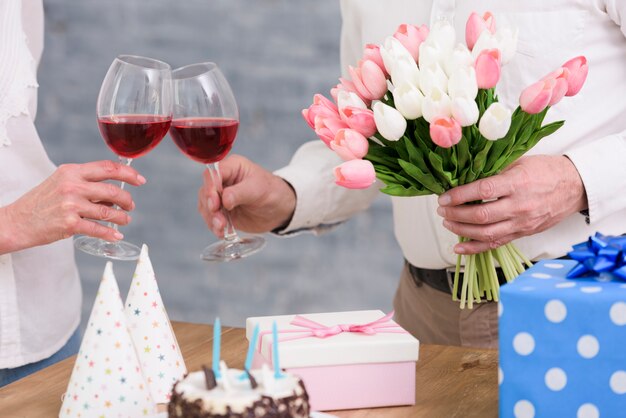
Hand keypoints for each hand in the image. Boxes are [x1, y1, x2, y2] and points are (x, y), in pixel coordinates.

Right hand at [0, 160, 145, 252]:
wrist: (16, 221)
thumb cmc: (41, 202)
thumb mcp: (61, 183)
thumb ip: (85, 184)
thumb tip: (114, 192)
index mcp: (71, 171)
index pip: (107, 168)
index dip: (128, 174)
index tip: (140, 180)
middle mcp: (72, 185)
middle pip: (112, 190)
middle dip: (127, 199)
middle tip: (130, 205)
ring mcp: (71, 205)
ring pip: (108, 211)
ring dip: (121, 217)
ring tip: (124, 220)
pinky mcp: (69, 224)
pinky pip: (98, 229)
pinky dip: (110, 233)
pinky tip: (116, 235)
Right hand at [198, 155, 295, 237]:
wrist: (279, 209)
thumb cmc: (272, 192)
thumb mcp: (258, 189)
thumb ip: (240, 193)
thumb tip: (224, 199)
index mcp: (231, 167)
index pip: (213, 174)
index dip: (210, 188)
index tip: (215, 202)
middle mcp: (222, 180)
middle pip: (206, 191)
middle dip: (210, 206)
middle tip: (219, 219)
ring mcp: (220, 197)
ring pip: (206, 206)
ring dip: (211, 218)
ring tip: (222, 227)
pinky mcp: (222, 211)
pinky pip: (211, 218)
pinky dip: (214, 226)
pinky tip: (222, 232)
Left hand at [437, 155, 586, 254]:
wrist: (575, 186)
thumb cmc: (546, 171)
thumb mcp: (519, 163)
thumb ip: (494, 172)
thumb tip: (464, 178)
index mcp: (517, 184)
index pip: (483, 191)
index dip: (459, 195)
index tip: (444, 197)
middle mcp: (519, 206)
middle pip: (481, 216)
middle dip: (455, 214)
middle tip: (441, 209)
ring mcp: (521, 223)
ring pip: (486, 233)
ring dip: (461, 229)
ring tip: (447, 222)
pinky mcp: (523, 234)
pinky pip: (496, 244)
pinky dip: (474, 248)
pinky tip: (459, 247)